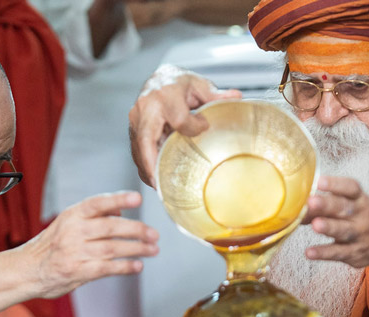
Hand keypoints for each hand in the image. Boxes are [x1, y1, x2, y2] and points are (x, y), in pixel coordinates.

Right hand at [21, 191, 158, 298]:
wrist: (26, 270)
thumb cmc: (50, 246)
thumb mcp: (66, 223)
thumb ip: (92, 216)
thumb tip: (120, 210)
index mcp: (71, 215)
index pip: (97, 203)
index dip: (118, 199)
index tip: (137, 198)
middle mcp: (72, 231)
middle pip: (110, 227)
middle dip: (137, 230)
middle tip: (154, 234)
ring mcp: (74, 252)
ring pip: (112, 248)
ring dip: (136, 249)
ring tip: (153, 249)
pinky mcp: (77, 271)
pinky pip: (106, 268)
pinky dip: (125, 267)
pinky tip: (138, 266)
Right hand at [128, 64, 241, 187]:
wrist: (158, 79)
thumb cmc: (179, 83)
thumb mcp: (199, 85)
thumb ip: (216, 96)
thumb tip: (236, 97)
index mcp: (165, 94)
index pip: (179, 119)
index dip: (193, 127)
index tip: (203, 128)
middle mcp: (146, 106)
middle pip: (146, 140)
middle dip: (152, 164)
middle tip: (160, 183)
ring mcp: (136, 119)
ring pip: (138, 149)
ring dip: (147, 169)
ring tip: (159, 185)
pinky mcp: (132, 129)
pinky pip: (136, 150)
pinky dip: (144, 166)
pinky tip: (154, 177)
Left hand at [303, 176, 368, 267]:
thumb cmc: (360, 217)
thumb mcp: (350, 206)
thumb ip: (324, 205)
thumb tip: (294, 206)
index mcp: (360, 199)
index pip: (351, 188)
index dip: (336, 184)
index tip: (320, 181)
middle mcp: (362, 216)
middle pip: (344, 208)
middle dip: (327, 205)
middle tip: (311, 201)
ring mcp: (360, 235)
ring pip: (343, 231)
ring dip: (329, 227)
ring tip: (315, 225)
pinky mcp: (355, 253)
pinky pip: (338, 253)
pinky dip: (323, 253)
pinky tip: (309, 252)